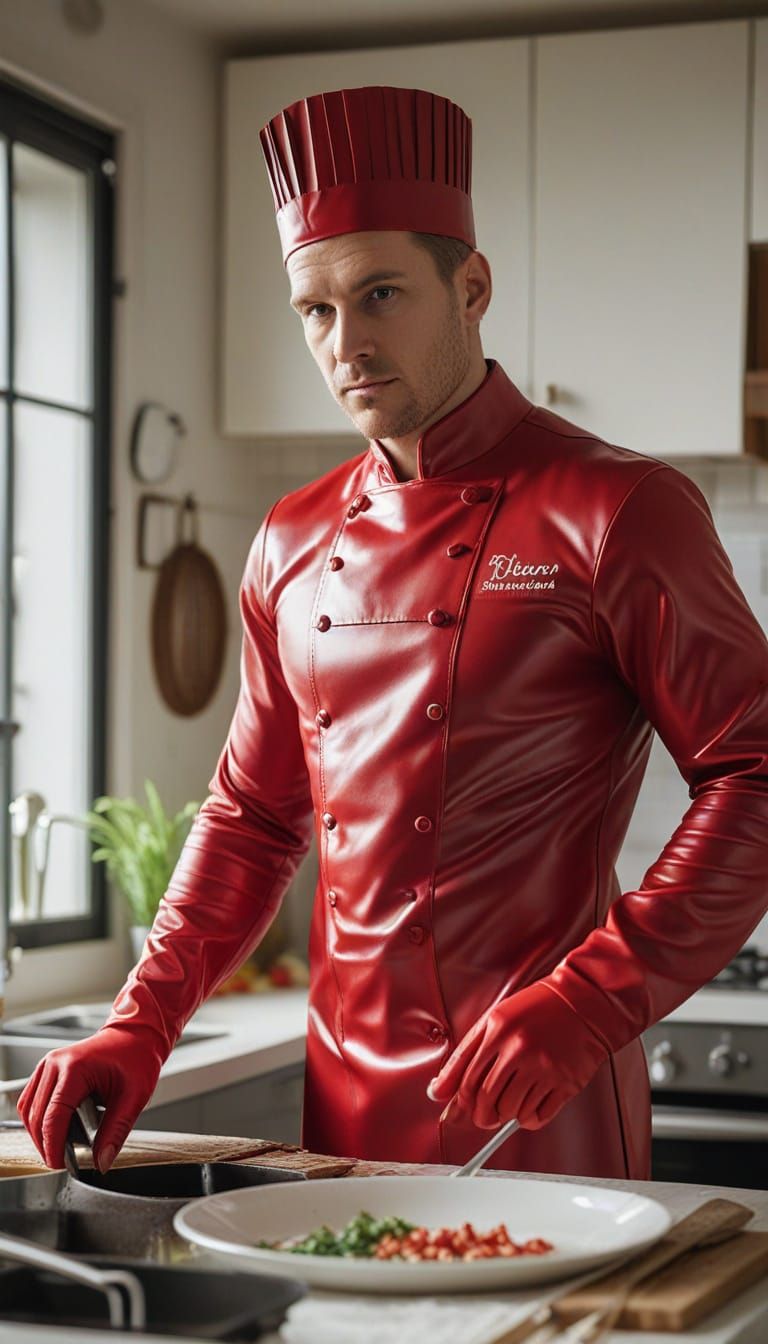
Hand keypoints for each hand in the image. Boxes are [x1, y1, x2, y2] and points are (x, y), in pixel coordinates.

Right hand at [17, 1026, 164, 1171]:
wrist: (135, 1035)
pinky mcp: (47, 1070)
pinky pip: (31, 1100)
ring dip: (39, 1133)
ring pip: (28, 1109)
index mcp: (76, 1068)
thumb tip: (102, 1161)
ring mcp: (48, 1065)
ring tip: (58, 1149)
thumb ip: (116, 1131)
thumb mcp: (134, 1097)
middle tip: (62, 1162)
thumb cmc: (136, 1058)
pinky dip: (39, 1120)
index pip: (54, 1115)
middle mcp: (56, 1063)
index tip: (60, 1164)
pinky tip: (54, 1131)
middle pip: (36, 1115)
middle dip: (46, 1143)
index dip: (53, 1145)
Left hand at [427, 983, 608, 1130]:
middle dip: (481, 1115)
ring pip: (511, 1112)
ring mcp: (544, 1067)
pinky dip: (528, 1120)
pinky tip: (530, 1105)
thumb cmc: (539, 1008)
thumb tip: (437, 1092)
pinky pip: (537, 1117)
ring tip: (512, 1101)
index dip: (460, 1101)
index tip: (457, 1111)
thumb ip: (465, 1054)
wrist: (585, 1003)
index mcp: (498, 1030)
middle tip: (484, 1115)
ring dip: (507, 1115)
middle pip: (487, 1100)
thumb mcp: (496, 1019)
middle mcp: (520, 1050)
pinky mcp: (566, 1083)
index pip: (468, 1080)